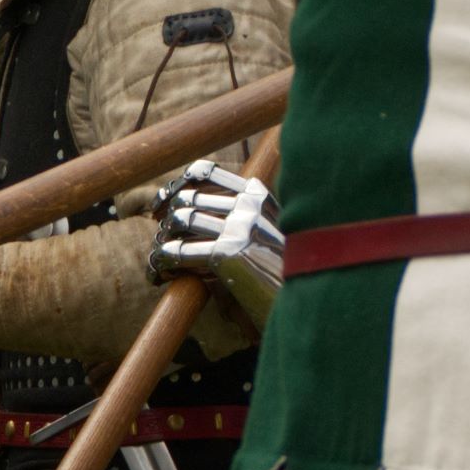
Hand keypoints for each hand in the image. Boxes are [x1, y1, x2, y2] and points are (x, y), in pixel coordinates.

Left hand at [151, 160, 283, 320]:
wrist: (309, 296)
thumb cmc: (283, 273)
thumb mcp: (268, 235)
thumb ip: (241, 218)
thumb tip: (189, 211)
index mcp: (257, 195)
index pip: (205, 172)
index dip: (175, 185)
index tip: (160, 205)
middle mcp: (248, 205)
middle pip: (189, 196)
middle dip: (167, 218)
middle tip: (160, 239)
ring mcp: (238, 227)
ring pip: (182, 219)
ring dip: (164, 241)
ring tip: (161, 262)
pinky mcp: (227, 253)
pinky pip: (179, 250)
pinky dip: (162, 262)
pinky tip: (159, 275)